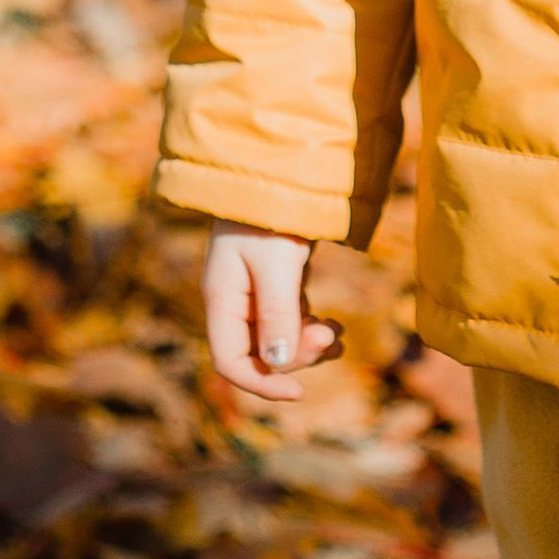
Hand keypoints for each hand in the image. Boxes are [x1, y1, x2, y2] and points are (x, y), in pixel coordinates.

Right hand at [203, 225, 338, 402]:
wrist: (277, 164)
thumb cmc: (269, 212)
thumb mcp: (275, 263)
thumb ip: (276, 314)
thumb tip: (279, 367)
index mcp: (221, 299)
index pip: (230, 361)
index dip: (261, 384)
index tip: (300, 393)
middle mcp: (233, 299)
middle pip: (258, 353)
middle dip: (295, 355)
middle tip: (330, 335)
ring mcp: (253, 289)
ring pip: (276, 338)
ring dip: (306, 344)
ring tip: (337, 333)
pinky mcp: (275, 278)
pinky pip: (289, 318)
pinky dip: (309, 326)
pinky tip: (333, 326)